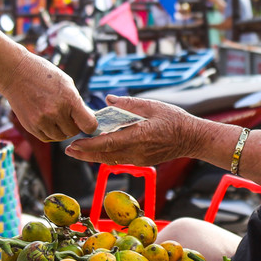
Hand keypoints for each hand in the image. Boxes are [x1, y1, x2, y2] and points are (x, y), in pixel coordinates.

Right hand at [0, 52, 99, 141]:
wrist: (15, 73)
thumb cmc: (43, 74)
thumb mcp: (66, 83)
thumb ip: (77, 102)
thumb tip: (87, 117)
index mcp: (69, 99)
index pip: (89, 125)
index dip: (89, 125)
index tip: (86, 121)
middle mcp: (56, 112)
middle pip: (73, 132)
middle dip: (74, 125)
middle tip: (68, 115)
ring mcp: (42, 121)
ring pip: (60, 137)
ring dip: (61, 130)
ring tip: (57, 116)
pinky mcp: (30, 126)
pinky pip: (46, 137)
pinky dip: (49, 132)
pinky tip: (48, 120)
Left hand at [63, 95, 201, 167]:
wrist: (192, 138)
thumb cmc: (175, 120)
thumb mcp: (152, 105)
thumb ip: (128, 103)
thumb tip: (108, 100)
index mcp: (139, 137)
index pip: (108, 143)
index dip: (89, 145)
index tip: (74, 144)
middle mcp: (137, 152)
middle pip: (105, 155)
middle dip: (85, 154)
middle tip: (69, 150)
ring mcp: (139, 159)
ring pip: (111, 159)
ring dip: (93, 156)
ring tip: (78, 151)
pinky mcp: (142, 161)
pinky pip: (119, 159)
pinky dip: (106, 155)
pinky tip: (98, 150)